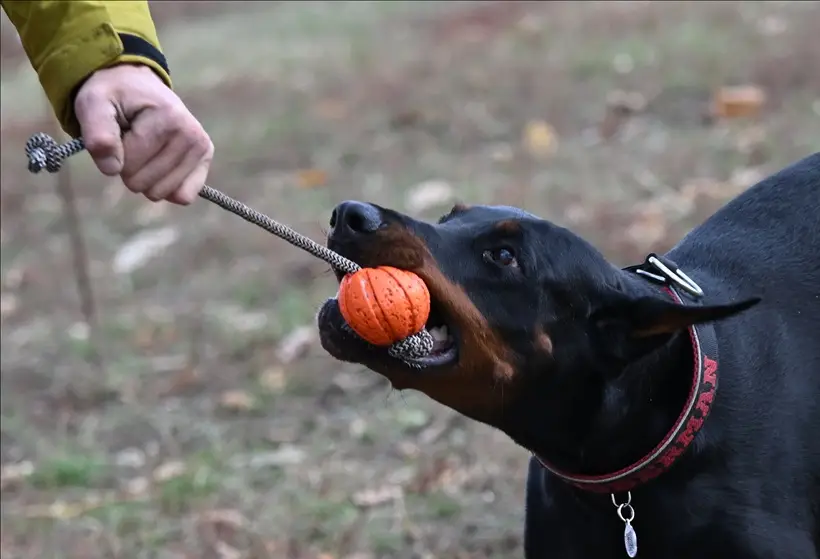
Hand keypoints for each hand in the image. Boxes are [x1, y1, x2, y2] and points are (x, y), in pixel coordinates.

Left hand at [74, 64, 212, 204]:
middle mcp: (192, 135)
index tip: (118, 132)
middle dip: (129, 168)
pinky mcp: (205, 159)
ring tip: (145, 148)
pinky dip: (165, 187)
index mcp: (169, 119)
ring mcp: (201, 148)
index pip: (129, 165)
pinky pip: (183, 196)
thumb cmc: (114, 96)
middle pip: (144, 183)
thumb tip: (113, 169)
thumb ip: (97, 135)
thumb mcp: (93, 105)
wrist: (137, 85)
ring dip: (145, 177)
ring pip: (160, 193)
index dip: (113, 155)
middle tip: (131, 141)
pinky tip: (161, 167)